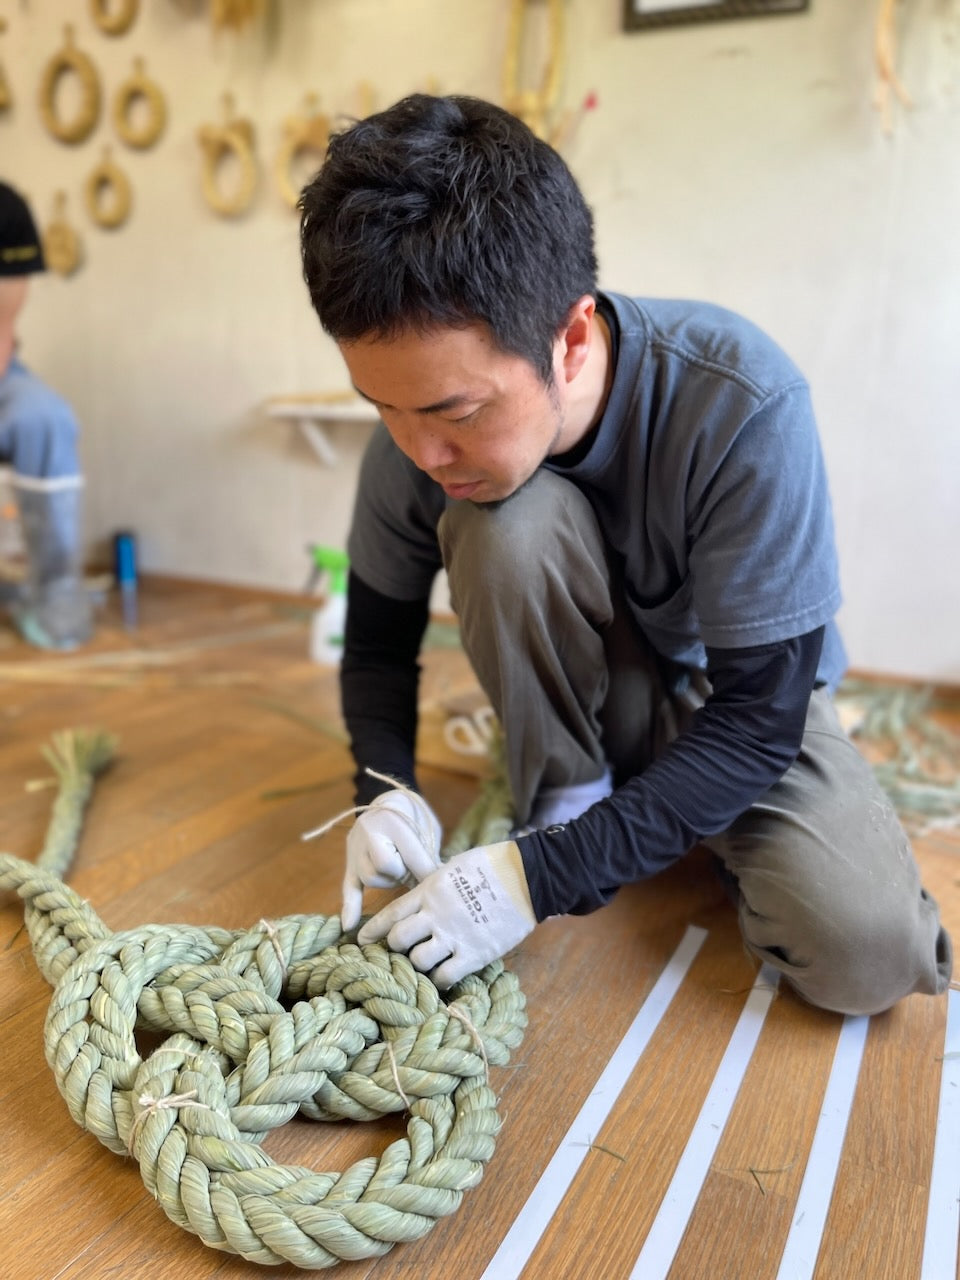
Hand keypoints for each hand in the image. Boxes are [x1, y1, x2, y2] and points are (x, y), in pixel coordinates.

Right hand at [342, 788, 442, 929]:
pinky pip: (348, 886)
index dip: (428, 871)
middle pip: (388, 868)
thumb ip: (428, 855)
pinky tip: (349, 926)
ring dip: (388, 880)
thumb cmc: (415, 817)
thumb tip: (437, 886)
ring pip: (372, 878)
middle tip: (410, 864)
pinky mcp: (350, 862)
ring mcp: (356, 848)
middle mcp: (368, 831)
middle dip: (403, 872)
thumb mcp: (426, 829)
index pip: (411, 854)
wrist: (390, 800)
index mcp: (392, 819)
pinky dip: (349, 906)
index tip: (440, 886)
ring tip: (397, 867)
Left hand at [357, 841, 535, 987]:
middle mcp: (435, 915)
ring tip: (427, 963)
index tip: (361, 940)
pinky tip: (446, 974)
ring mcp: (453, 936)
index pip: (390, 913)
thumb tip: (420, 897)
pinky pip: (445, 976)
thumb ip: (432, 886)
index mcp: (428, 891)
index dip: (373, 929)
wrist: (526, 877)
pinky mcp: (473, 954)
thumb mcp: (452, 868)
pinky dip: (440, 979)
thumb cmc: (491, 866)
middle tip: (403, 951)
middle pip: (398, 940)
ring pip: (418, 961)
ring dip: (419, 965)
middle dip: (396, 948)